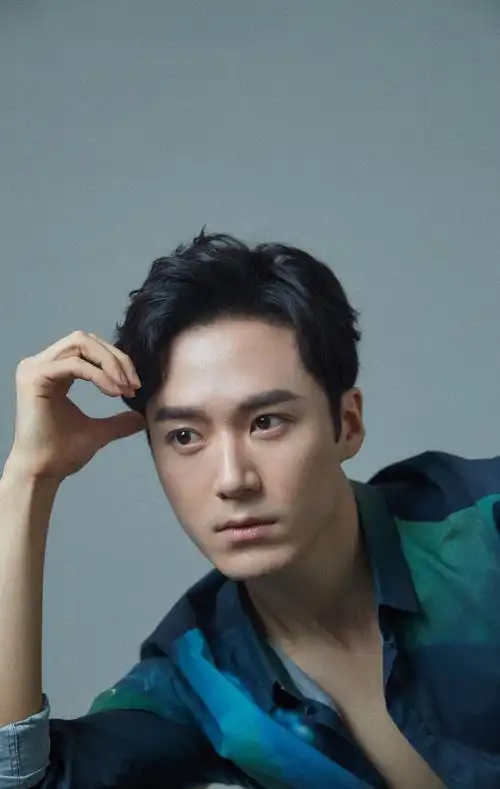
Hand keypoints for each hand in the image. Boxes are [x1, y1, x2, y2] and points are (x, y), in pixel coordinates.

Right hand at [5, 330, 145, 482]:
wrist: (43, 472)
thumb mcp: (98, 432)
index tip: (135, 385)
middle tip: (134, 384)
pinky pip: (75, 364)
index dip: (116, 360)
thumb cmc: (62, 454)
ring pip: (80, 344)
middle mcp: (41, 364)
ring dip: (109, 363)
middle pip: (86, 339)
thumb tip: (141, 417)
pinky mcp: (35, 377)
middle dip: (116, 358)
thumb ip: (118, 421)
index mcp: (53, 371)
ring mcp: (35, 368)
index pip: (88, 347)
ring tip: (125, 388)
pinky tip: (113, 392)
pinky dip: (99, 375)